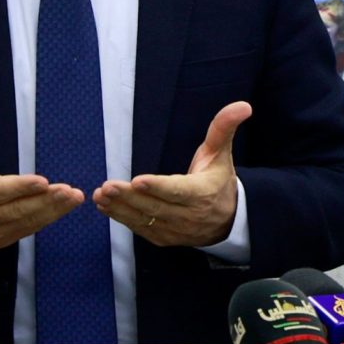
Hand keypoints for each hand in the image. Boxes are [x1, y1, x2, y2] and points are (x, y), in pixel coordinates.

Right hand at [0, 114, 80, 249]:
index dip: (20, 188)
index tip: (42, 181)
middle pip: (16, 210)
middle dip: (45, 201)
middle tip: (69, 191)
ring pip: (25, 222)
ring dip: (52, 211)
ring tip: (73, 198)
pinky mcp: (0, 241)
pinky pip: (26, 230)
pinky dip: (46, 219)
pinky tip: (62, 208)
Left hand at [94, 101, 250, 247]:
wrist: (228, 220)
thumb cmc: (218, 180)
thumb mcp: (222, 153)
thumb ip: (224, 128)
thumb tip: (243, 105)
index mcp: (203, 193)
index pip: (179, 190)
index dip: (158, 187)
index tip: (138, 181)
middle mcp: (190, 215)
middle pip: (156, 206)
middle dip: (130, 197)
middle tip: (107, 186)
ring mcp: (176, 230)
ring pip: (145, 220)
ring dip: (120, 208)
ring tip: (100, 195)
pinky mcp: (164, 238)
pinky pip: (141, 229)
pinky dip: (122, 219)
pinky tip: (105, 206)